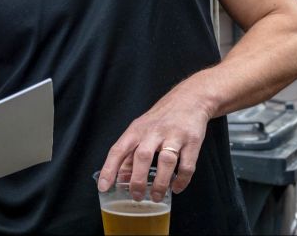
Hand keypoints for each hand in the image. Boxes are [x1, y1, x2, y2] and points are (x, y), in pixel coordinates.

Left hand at [96, 86, 210, 202]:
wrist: (188, 99)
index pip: (118, 150)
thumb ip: (129, 153)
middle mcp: (153, 132)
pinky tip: (176, 188)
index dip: (109, 169)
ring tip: (156, 197)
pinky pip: (187, 165)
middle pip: (142, 156)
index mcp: (136, 130)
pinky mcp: (192, 141)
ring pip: (166, 161)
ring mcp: (174, 136)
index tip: (103, 187)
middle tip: (136, 197)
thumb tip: (119, 178)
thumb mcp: (139, 130)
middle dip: (137, 180)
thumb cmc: (159, 119)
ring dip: (160, 182)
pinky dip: (182, 180)